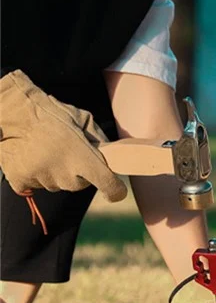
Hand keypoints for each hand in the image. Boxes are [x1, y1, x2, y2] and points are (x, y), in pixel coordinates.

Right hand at [0, 70, 126, 200]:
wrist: (12, 111)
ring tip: (48, 151)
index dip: (115, 190)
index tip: (116, 191)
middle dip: (79, 172)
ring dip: (56, 173)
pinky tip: (33, 157)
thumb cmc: (50, 113)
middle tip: (68, 152)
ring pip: (57, 185)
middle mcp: (62, 173)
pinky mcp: (21, 181)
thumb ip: (100, 140)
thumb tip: (113, 156)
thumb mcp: (83, 119)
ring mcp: (41, 179)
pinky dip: (36, 175)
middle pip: (80, 185)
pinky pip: (36, 185)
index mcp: (81, 157)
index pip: (107, 184)